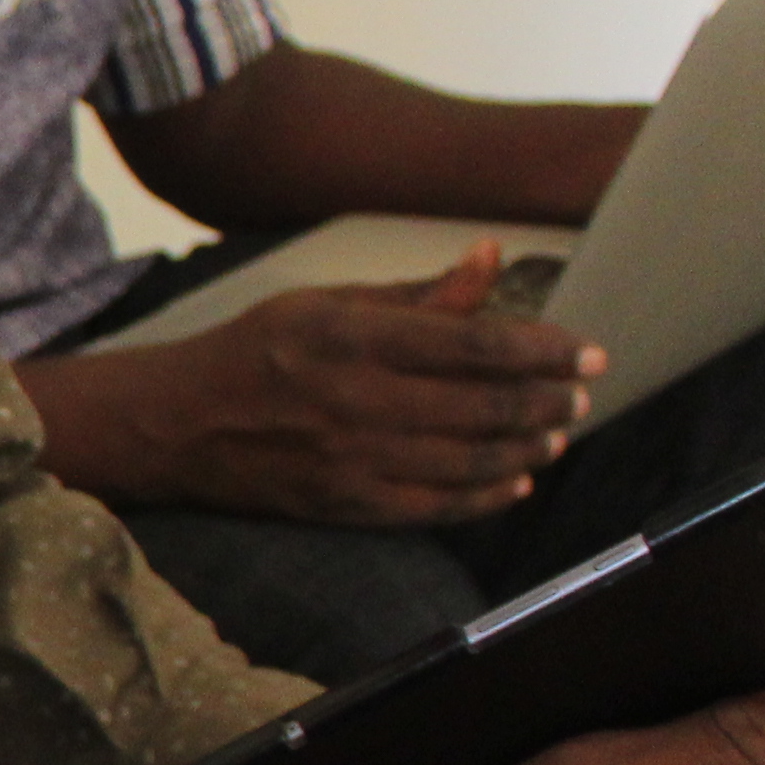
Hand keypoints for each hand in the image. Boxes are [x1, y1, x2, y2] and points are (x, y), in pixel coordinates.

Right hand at [131, 252, 602, 525]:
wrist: (175, 424)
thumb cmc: (255, 352)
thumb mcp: (328, 303)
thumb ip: (416, 293)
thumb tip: (491, 257)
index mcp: (354, 336)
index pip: (478, 346)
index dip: (546, 351)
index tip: (589, 352)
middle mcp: (356, 399)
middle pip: (486, 406)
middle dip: (550, 402)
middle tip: (581, 395)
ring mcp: (350, 459)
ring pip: (471, 460)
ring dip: (529, 448)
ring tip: (556, 434)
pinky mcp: (342, 505)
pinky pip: (436, 507)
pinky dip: (487, 497)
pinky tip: (516, 482)